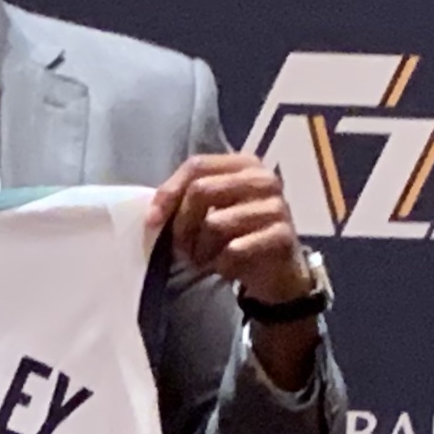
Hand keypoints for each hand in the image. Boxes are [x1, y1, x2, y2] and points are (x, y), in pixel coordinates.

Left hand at [159, 150, 315, 306]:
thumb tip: (153, 215)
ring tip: (205, 260)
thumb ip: (185, 200)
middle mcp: (263, 179)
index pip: (197, 166)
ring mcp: (276, 206)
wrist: (276, 270)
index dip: (169, 192)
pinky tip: (227, 268)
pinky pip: (233, 250)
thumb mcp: (211, 211)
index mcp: (244, 164)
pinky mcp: (282, 236)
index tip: (152, 222)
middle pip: (202, 191)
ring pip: (215, 223)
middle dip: (182, 226)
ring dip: (200, 250)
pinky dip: (222, 265)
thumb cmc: (237, 236)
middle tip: (182, 249)